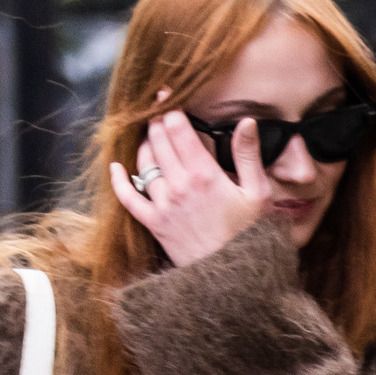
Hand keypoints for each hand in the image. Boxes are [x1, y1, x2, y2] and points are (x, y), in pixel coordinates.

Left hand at [107, 102, 272, 265]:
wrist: (234, 280)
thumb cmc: (250, 237)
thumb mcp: (258, 195)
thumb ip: (248, 156)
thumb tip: (246, 122)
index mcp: (204, 173)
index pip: (177, 126)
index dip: (170, 105)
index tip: (167, 94)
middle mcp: (178, 185)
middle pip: (157, 138)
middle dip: (156, 120)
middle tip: (159, 112)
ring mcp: (162, 205)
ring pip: (143, 161)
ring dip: (144, 144)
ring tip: (151, 136)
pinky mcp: (153, 224)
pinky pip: (128, 197)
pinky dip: (119, 180)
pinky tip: (116, 167)